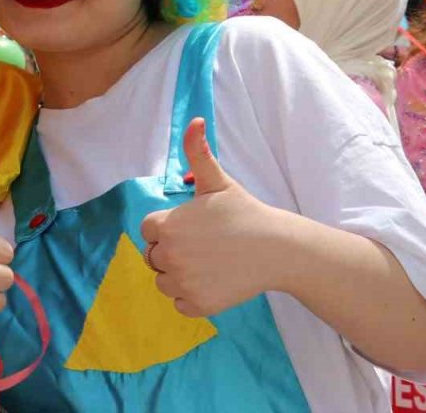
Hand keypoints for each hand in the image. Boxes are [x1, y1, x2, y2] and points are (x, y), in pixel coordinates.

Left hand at [141, 118, 286, 317]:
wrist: (276, 248)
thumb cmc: (244, 212)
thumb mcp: (217, 181)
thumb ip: (198, 152)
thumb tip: (195, 120)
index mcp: (167, 226)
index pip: (149, 230)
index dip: (168, 226)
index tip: (193, 226)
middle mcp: (169, 257)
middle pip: (153, 256)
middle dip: (171, 250)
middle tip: (203, 244)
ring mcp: (183, 283)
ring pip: (163, 281)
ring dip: (178, 274)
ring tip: (207, 262)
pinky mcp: (198, 305)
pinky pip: (179, 303)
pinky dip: (191, 296)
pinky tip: (212, 280)